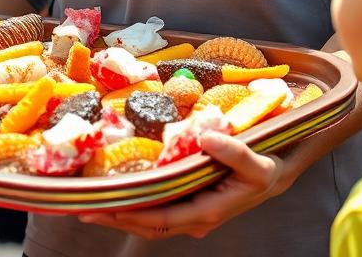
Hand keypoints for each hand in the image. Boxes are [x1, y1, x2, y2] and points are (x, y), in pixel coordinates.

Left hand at [79, 132, 284, 240]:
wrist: (278, 169)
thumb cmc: (268, 166)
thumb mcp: (257, 162)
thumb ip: (233, 152)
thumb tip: (204, 137)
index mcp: (207, 210)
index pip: (160, 219)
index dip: (130, 214)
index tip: (103, 205)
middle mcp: (195, 216)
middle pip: (148, 223)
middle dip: (115, 217)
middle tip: (82, 205)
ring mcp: (192, 209)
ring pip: (151, 217)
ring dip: (122, 211)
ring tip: (92, 199)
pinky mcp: (191, 198)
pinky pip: (159, 205)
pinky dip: (137, 200)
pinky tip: (120, 187)